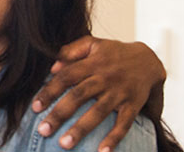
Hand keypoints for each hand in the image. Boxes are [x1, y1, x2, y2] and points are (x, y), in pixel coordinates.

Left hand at [31, 36, 165, 150]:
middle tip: (43, 130)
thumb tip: (52, 67)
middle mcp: (104, 78)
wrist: (149, 59)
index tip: (35, 107)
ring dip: (81, 129)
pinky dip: (114, 138)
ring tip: (64, 144)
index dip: (49, 91)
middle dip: (60, 114)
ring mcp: (119, 93)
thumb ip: (70, 51)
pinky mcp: (133, 105)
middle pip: (79, 96)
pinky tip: (102, 151)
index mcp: (92, 63)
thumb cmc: (113, 53)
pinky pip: (124, 123)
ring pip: (98, 112)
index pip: (66, 77)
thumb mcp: (92, 43)